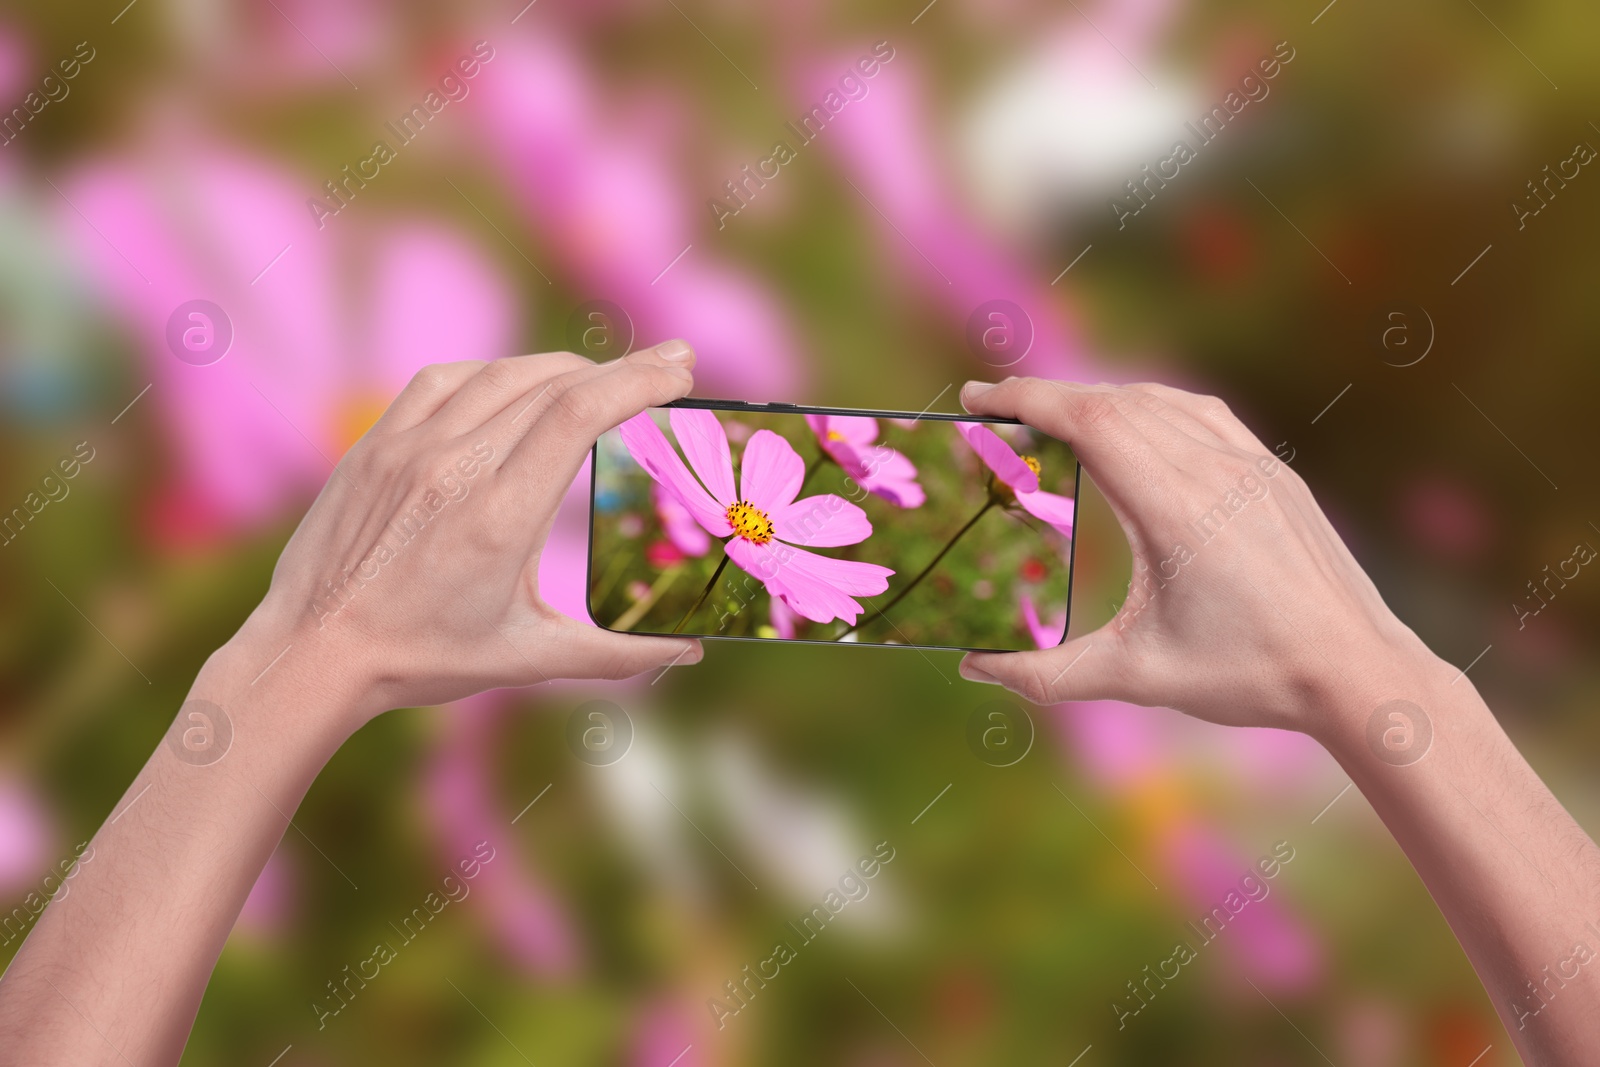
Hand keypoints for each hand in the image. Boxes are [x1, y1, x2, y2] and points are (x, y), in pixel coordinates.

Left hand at [240, 341, 704, 728]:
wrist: (312, 652)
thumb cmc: (421, 659)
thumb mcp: (528, 659)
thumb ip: (618, 654)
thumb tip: (691, 654)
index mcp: (499, 517)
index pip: (578, 414)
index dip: (638, 379)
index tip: (682, 369)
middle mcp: (454, 469)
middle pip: (553, 384)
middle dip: (622, 369)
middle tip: (670, 367)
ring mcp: (408, 448)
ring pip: (502, 374)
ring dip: (563, 368)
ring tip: (602, 379)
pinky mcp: (376, 444)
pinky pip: (445, 380)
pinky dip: (494, 372)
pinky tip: (516, 386)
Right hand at [957, 378, 1438, 735]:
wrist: (1358, 671)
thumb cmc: (1252, 674)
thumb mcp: (1137, 675)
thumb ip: (1046, 672)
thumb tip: (974, 668)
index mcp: (1176, 506)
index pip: (1089, 420)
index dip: (1025, 399)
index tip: (975, 397)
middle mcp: (1215, 468)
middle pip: (1114, 400)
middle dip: (1047, 397)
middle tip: (995, 412)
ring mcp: (1251, 464)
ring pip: (1159, 399)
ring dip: (1098, 397)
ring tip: (1053, 418)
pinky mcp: (1274, 473)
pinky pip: (1202, 413)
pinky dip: (1152, 405)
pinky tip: (1135, 426)